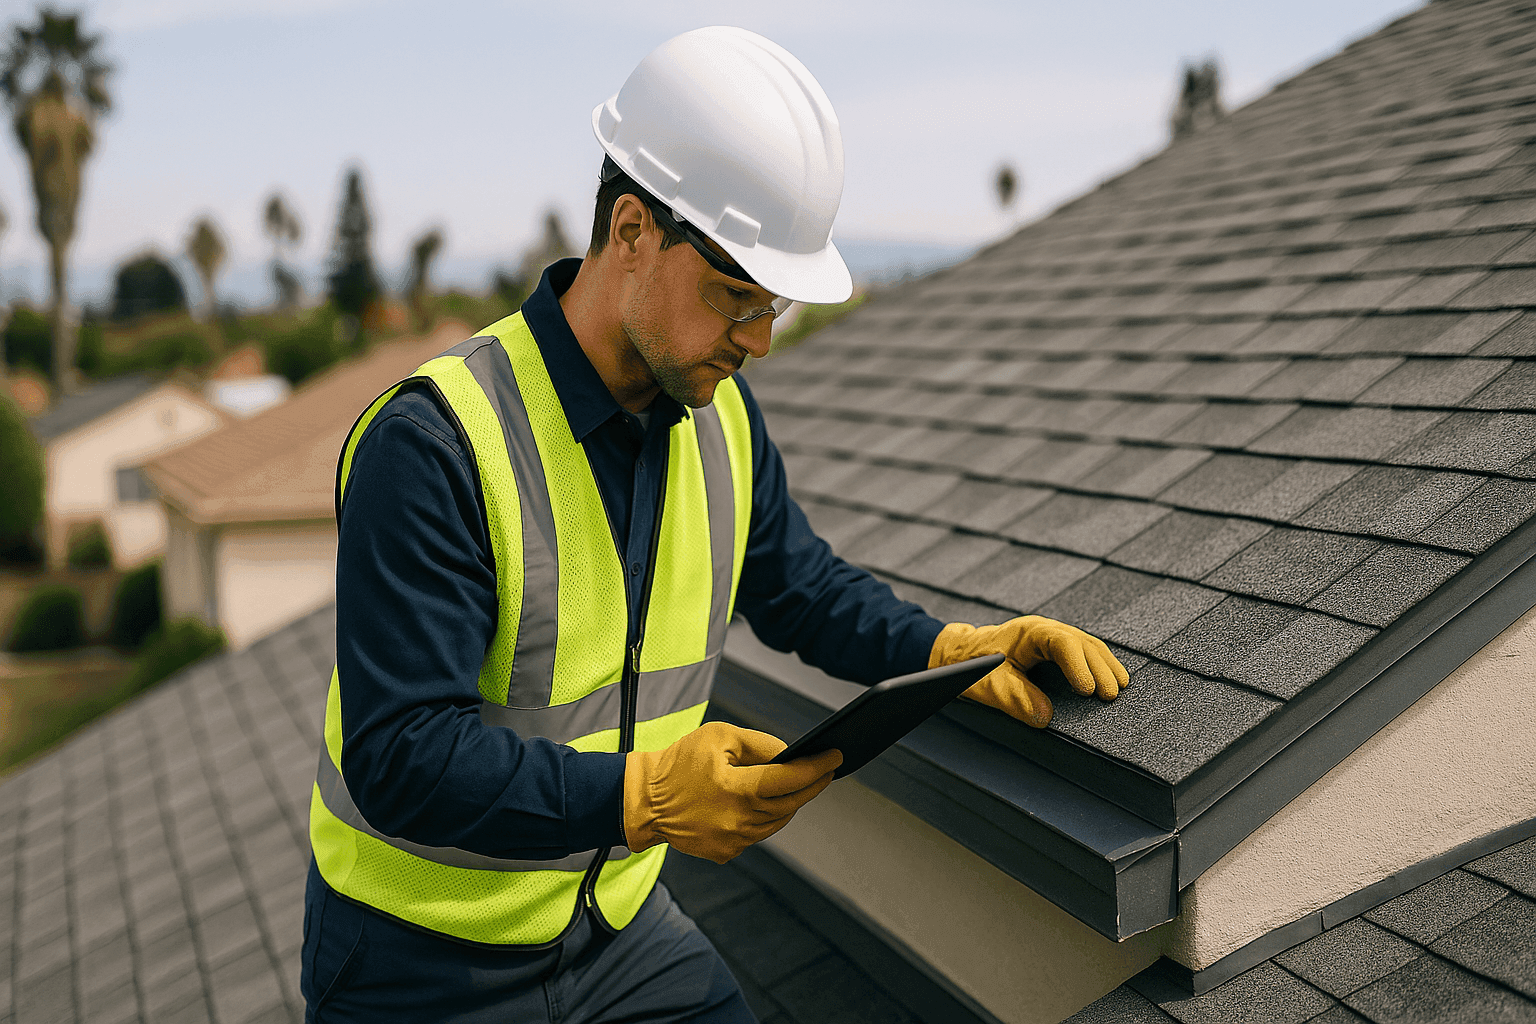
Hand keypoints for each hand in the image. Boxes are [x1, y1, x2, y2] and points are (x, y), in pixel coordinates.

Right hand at [623, 721, 841, 863]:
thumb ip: (759, 744)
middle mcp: (739, 820)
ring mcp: (733, 840)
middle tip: (827, 769)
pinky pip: (758, 832)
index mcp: (737, 789)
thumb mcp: (718, 737)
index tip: (837, 756)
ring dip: (791, 802)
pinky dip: (766, 816)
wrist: (644, 801)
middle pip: (791, 803)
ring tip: (799, 783)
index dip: (817, 767)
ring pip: (778, 820)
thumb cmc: (679, 763)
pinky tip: (764, 802)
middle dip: (813, 784)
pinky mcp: (726, 852)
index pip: (789, 779)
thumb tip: (790, 756)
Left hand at [929, 616, 1128, 727]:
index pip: (1062, 643)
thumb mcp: (989, 684)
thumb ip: (1015, 699)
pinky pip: (1083, 653)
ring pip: (1088, 646)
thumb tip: (1045, 718)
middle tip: (1111, 696)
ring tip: (1120, 688)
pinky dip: (1099, 665)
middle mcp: (1045, 630)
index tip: (1088, 690)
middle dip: (1100, 668)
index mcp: (1029, 633)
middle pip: (1082, 643)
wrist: (963, 653)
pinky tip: (1112, 679)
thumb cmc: (974, 665)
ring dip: (1105, 665)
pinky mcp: (1056, 649)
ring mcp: (1052, 637)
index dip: (1079, 666)